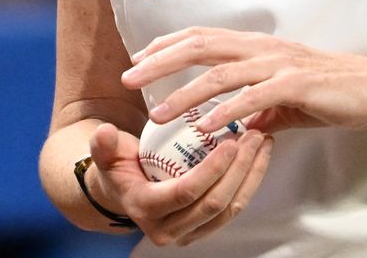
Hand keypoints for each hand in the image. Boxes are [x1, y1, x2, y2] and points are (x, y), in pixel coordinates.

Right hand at [86, 121, 274, 246]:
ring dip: (251, 176)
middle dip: (240, 169)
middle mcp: (168, 230)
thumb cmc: (118, 167)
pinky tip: (258, 158)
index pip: (185, 192)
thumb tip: (105, 133)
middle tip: (253, 136)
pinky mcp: (204, 230)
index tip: (230, 141)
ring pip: (230, 210)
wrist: (123, 192)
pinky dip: (250, 183)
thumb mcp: (106, 152)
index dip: (212, 169)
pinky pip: (233, 210)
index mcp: (145, 209)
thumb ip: (104, 143)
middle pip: (214, 203)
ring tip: (262, 143)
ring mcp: (188, 234)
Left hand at [123, 27, 366, 135]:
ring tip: (159, 113)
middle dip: (159, 62)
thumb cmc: (331, 91)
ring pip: (220, 73)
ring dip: (185, 93)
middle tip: (128, 78)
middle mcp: (262, 48)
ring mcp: (278, 64)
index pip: (201, 37)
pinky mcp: (296, 85)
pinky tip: (207, 126)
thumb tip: (240, 126)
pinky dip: (228, 110)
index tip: (137, 57)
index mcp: (256, 46)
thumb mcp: (286, 99)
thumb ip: (259, 107)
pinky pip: (254, 97)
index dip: (166, 45)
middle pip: (199, 46)